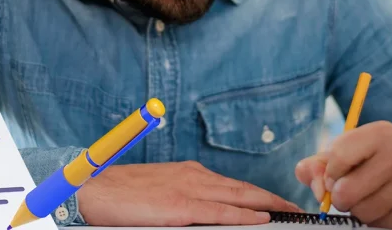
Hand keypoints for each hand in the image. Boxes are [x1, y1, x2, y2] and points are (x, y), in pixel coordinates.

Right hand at [76, 161, 301, 225]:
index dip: (260, 194)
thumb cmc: (122, 192)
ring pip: (239, 197)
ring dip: (269, 204)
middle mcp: (194, 176)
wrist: (94, 188)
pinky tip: (262, 218)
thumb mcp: (159, 190)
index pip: (233, 184)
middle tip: (298, 208)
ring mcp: (188, 190)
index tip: (279, 203)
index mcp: (189, 173)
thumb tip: (206, 213)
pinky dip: (244, 214)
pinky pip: (220, 212)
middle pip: (243, 188)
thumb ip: (185, 198)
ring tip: (291, 213)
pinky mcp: (179, 207)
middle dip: (274, 198)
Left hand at [296, 121, 391, 228]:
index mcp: (378, 134)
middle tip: (349, 192)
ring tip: (368, 198)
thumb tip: (311, 183)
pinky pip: (379, 225)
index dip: (330, 174)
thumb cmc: (377, 160)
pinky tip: (385, 206)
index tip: (336, 176)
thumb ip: (319, 163)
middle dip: (340, 197)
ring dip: (357, 210)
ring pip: (361, 213)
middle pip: (346, 192)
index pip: (337, 158)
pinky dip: (376, 220)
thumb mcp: (350, 150)